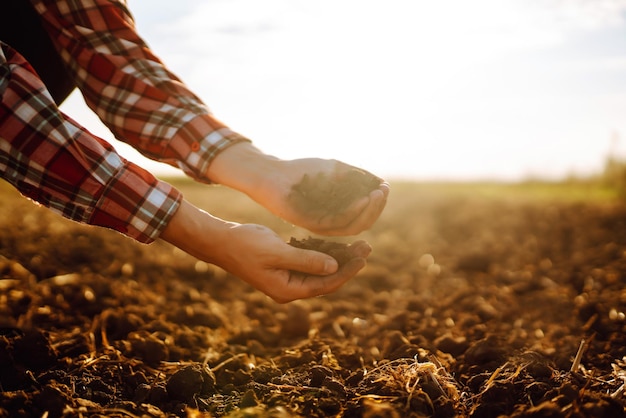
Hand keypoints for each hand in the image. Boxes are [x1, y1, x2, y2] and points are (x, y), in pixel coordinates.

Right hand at [160, 200, 370, 302]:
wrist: (221, 241)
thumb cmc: (246, 245)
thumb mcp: (278, 252)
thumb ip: (306, 260)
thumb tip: (334, 267)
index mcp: (288, 290)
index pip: (325, 285)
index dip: (347, 271)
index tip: (364, 257)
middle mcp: (290, 288)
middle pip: (326, 278)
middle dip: (347, 263)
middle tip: (366, 246)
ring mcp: (287, 278)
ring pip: (320, 270)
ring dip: (338, 257)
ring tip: (358, 243)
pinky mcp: (285, 266)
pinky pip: (310, 262)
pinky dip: (324, 253)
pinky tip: (336, 242)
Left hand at [206, 143, 388, 235]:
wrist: (274, 174)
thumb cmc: (303, 170)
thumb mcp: (336, 169)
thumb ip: (357, 175)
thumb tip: (381, 183)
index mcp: (340, 211)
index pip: (365, 214)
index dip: (378, 203)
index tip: (385, 187)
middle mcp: (333, 222)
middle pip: (364, 222)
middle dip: (377, 207)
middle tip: (382, 192)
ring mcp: (323, 225)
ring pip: (354, 226)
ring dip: (369, 211)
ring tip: (376, 194)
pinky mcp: (313, 225)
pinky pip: (338, 223)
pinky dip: (353, 212)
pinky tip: (361, 199)